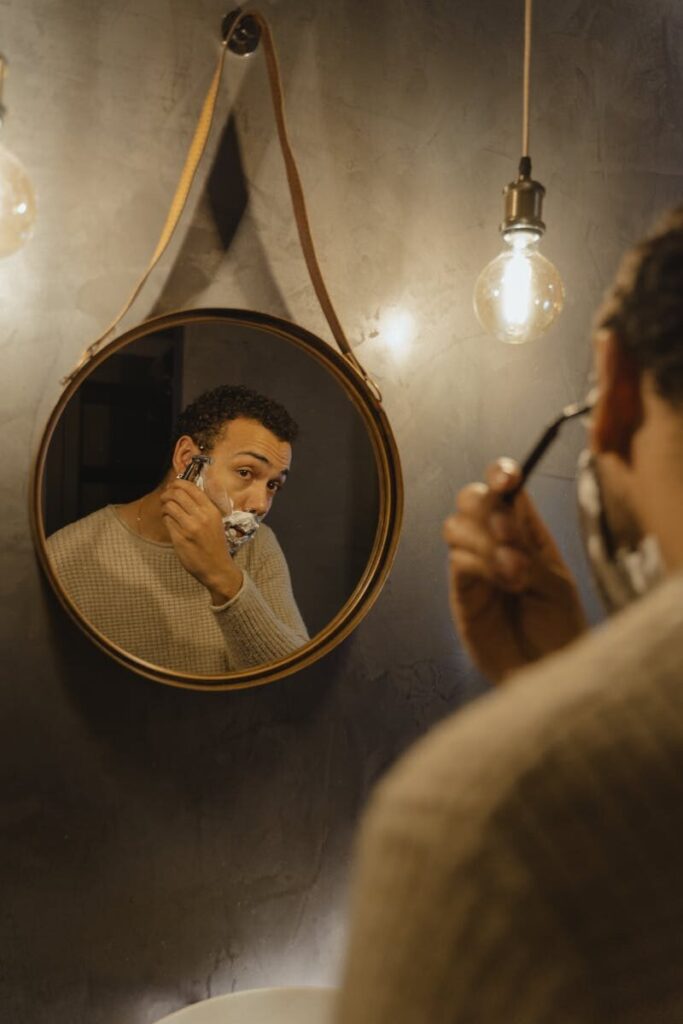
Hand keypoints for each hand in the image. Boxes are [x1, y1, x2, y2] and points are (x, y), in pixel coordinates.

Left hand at [160, 480, 242, 603]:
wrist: (217, 567)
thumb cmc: (215, 544)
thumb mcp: (215, 521)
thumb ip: (203, 507)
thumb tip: (184, 491)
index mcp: (211, 510)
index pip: (191, 487)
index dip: (177, 483)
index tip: (172, 486)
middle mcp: (201, 517)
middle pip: (176, 494)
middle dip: (167, 493)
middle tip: (165, 498)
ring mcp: (189, 528)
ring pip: (169, 506)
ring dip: (164, 506)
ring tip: (166, 510)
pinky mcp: (180, 538)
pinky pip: (167, 521)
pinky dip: (165, 519)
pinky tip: (169, 522)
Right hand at [443, 458, 586, 682]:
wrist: (549, 673)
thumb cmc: (560, 628)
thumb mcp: (555, 584)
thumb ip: (528, 551)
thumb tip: (503, 519)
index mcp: (526, 530)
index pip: (505, 490)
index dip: (500, 475)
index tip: (507, 480)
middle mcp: (495, 541)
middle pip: (471, 499)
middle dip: (486, 507)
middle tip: (508, 533)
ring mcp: (475, 565)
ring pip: (456, 526)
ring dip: (485, 541)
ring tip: (515, 573)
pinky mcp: (461, 591)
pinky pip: (458, 561)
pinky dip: (482, 565)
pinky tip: (506, 585)